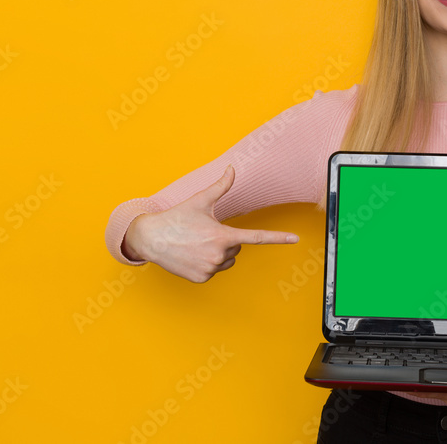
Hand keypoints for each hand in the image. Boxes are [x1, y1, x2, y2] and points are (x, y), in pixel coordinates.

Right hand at [122, 165, 298, 281]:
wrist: (150, 238)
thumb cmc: (177, 217)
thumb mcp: (200, 200)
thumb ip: (221, 185)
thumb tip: (232, 168)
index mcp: (223, 235)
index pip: (257, 236)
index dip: (278, 238)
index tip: (296, 239)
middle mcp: (220, 254)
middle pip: (237, 249)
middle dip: (226, 241)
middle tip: (204, 234)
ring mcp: (211, 269)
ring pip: (228, 261)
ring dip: (218, 254)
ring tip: (197, 244)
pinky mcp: (202, 279)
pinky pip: (215, 271)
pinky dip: (207, 264)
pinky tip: (191, 256)